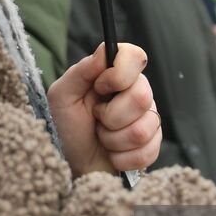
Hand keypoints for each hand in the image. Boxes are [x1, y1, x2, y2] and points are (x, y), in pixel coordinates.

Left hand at [46, 42, 160, 177]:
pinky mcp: (152, 144)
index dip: (120, 74)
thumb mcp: (62, 97)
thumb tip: (104, 51)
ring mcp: (148, 118)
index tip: (99, 88)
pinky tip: (112, 153)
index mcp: (115, 74)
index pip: (135, 57)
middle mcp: (136, 91)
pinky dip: (121, 158)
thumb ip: (81, 71)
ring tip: (101, 138)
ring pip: (143, 129)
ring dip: (113, 140)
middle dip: (111, 117)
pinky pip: (148, 151)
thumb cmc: (65, 128)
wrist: (71, 164)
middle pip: (142, 97)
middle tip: (96, 120)